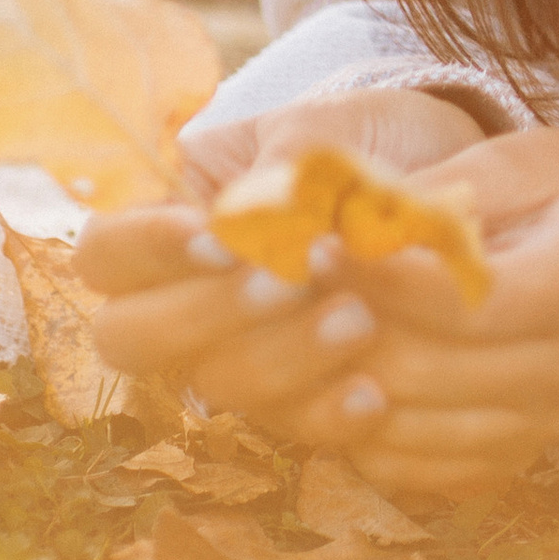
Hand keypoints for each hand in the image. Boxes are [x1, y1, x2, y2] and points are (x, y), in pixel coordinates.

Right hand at [80, 90, 492, 427]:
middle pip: (131, 339)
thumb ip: (274, 179)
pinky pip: (291, 426)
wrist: (454, 178)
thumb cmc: (370, 140)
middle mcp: (192, 296)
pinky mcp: (305, 392)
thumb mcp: (322, 134)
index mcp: (176, 216)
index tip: (217, 236)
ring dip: (282, 357)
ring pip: (216, 385)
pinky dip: (327, 413)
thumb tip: (239, 228)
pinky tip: (371, 395)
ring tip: (358, 319)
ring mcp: (244, 350)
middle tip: (291, 279)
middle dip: (204, 314)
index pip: (104, 253)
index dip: (143, 251)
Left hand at [86, 116, 558, 499]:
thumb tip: (349, 214)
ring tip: (292, 339)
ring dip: (334, 387)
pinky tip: (332, 384)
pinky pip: (415, 469)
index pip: (457, 299)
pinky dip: (360, 434)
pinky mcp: (509, 460)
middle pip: (423, 371)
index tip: (314, 242)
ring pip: (406, 430)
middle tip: (280, 295)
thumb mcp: (526, 162)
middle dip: (339, 331)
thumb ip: (445, 190)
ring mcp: (538, 428)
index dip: (377, 274)